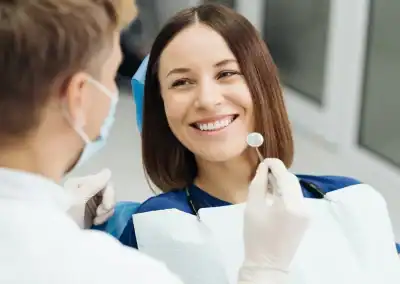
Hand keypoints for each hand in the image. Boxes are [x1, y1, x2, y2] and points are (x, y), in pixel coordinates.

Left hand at [64, 169, 115, 228]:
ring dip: (106, 212)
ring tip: (97, 221)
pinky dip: (104, 216)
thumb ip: (93, 185)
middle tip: (99, 215)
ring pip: (109, 201)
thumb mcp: (78, 200)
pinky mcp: (91, 213)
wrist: (56, 239)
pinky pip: (106, 210)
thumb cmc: (65, 217)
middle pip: (108, 190)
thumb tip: (108, 172)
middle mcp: (86, 190)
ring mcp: (89, 202)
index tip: (106, 207)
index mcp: (80, 183)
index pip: (104, 181)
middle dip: (108, 203)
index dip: (109, 193)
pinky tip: (96, 223)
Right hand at [238, 159, 309, 283]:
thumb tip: (264, 168)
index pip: (285, 176)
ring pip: (295, 189)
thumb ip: (258, 183)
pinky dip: (286, 193)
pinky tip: (274, 194)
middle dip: (279, 173)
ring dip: (283, 183)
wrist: (267, 263)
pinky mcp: (306, 219)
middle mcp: (304, 207)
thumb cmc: (256, 235)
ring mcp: (307, 213)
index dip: (275, 165)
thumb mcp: (253, 207)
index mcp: (291, 204)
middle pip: (292, 181)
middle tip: (263, 171)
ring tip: (267, 182)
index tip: (264, 160)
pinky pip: (296, 199)